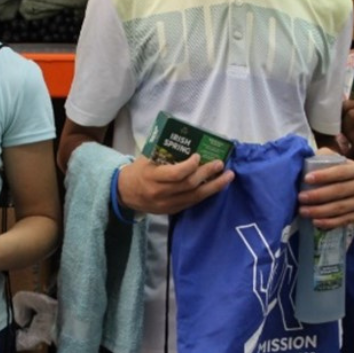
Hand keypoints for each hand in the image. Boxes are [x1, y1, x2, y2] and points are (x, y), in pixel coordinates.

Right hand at [117, 154, 233, 215]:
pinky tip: (216, 186)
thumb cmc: (138, 170)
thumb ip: (165, 153)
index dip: (190, 166)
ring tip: (228, 177)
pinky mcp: (172, 211)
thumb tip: (190, 141)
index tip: (198, 156)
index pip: (175, 174)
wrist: (124, 193)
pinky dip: (206, 194)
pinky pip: (192, 203)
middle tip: (220, 164)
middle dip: (207, 173)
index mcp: (152, 177)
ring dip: (214, 186)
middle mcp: (160, 193)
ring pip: (194, 197)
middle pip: (188, 185)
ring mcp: (167, 205)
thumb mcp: (146, 158)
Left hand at [297, 152, 353, 228]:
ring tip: (303, 210)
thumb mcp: (333, 159)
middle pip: (340, 191)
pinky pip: (344, 220)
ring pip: (341, 207)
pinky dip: (328, 222)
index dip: (324, 175)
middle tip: (301, 197)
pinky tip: (315, 221)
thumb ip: (324, 156)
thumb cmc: (338, 171)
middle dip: (318, 195)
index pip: (341, 172)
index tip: (306, 179)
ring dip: (319, 211)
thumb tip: (307, 156)